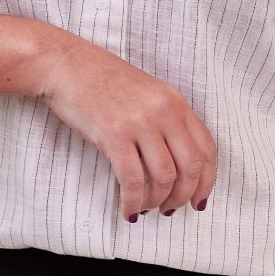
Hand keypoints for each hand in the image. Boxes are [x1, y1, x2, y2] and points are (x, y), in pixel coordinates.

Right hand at [35, 35, 217, 220]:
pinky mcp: (114, 135)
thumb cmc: (103, 82)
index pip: (207, 149)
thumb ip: (166, 122)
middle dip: (184, 196)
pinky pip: (132, 179)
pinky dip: (133, 202)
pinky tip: (128, 210)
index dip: (207, 181)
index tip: (198, 200)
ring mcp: (140, 123)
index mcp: (176, 102)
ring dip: (158, 201)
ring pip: (165, 177)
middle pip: (191, 167)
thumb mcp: (147, 95)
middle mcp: (164, 112)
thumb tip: (176, 166)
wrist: (67, 65)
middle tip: (171, 209)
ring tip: (147, 208)